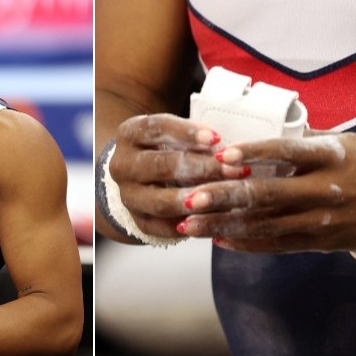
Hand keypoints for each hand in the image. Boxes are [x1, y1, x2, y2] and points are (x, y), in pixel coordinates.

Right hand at [110, 114, 245, 237]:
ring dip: (195, 201)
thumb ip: (196, 138)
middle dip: (201, 168)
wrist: (142, 177)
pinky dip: (189, 225)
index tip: (217, 139)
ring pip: (160, 202)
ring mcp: (127, 195)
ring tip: (225, 199)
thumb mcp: (177, 134)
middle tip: (233, 170)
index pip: (156, 128)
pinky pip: (163, 227)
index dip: (188, 133)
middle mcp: (122, 164)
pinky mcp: (137, 221)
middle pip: (160, 166)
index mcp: (130, 134)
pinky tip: (213, 220)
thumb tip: (228, 150)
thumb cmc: (170, 148)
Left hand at [177, 132, 355, 252]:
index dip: (253, 152)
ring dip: (223, 226)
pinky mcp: (317, 241)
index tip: (219, 155)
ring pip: (265, 225)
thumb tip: (246, 126)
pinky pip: (276, 244)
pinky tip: (217, 239)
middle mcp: (324, 190)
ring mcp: (321, 219)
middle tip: (189, 199)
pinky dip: (245, 242)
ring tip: (189, 225)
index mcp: (329, 157)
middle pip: (267, 195)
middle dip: (224, 198)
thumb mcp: (335, 141)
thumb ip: (295, 139)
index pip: (286, 151)